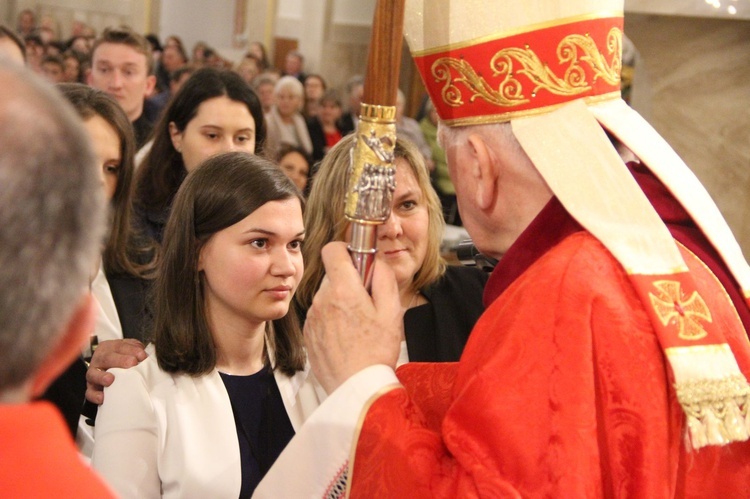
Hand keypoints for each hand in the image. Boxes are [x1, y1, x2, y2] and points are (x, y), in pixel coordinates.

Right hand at [85, 338, 147, 404]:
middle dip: (120, 360)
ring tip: (110, 380)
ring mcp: (93, 374)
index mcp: (109, 347)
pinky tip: (103, 398)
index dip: (131, 350)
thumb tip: (145, 356)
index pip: (119, 346)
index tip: (142, 355)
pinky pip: (89, 392)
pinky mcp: (91, 388)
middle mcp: (99, 359)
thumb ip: (137, 351)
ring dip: (101, 377)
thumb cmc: (123, 358)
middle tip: (132, 363)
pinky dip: (95, 395)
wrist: (110, 368)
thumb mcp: (130, 350)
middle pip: (106, 358)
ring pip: (93, 374)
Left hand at [304, 242, 403, 392]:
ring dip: (341, 301)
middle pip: (333, 275)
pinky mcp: (308, 333)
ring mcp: (312, 317)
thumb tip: (376, 260)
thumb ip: (384, 278)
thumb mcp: (392, 311)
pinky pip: (321, 315)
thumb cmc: (376, 352)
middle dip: (350, 281)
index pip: (333, 249)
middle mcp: (322, 300)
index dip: (347, 250)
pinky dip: (332, 319)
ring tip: (358, 324)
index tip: (359, 261)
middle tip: (367, 302)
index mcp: (343, 290)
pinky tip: (347, 337)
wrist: (357, 389)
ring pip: (327, 296)